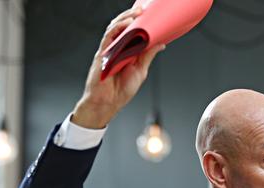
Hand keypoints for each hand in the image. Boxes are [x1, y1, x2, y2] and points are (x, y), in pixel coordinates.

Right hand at [71, 6, 165, 128]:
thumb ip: (148, 55)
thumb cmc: (122, 90)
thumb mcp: (141, 70)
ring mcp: (109, 49)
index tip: (148, 12)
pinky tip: (127, 24)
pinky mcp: (103, 53)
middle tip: (143, 8)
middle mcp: (118, 48)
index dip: (139, 21)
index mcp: (127, 51)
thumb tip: (161, 43)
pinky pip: (109, 36)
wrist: (109, 103)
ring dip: (125, 18)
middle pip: (123, 26)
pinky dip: (118, 28)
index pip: (133, 32)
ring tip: (137, 12)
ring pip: (115, 27)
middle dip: (132, 15)